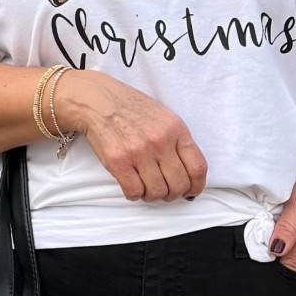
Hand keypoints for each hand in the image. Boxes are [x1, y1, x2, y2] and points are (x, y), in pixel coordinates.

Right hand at [56, 70, 207, 200]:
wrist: (97, 100)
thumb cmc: (131, 109)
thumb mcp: (164, 117)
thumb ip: (178, 142)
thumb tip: (188, 173)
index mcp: (176, 129)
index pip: (197, 168)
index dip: (196, 186)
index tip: (190, 192)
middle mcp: (160, 141)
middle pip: (178, 184)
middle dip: (173, 194)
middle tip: (165, 192)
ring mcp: (139, 152)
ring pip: (157, 192)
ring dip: (152, 196)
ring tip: (146, 187)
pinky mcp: (118, 161)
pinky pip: (134, 191)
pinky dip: (134, 195)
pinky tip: (131, 186)